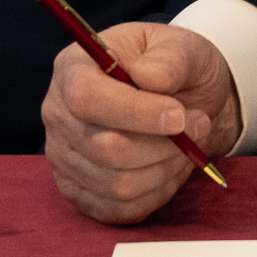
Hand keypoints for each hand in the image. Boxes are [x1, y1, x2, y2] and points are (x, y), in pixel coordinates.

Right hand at [42, 22, 242, 223]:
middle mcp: (58, 114)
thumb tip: (150, 77)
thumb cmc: (175, 70)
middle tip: (198, 125)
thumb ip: (170, 58)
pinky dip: (156, 193)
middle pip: (104, 148)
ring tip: (187, 146)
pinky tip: (171, 168)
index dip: (136, 112)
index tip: (179, 115)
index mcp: (73, 68)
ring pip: (117, 184)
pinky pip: (119, 209)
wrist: (181, 101)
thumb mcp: (182, 47)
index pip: (86, 98)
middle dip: (164, 144)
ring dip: (165, 169)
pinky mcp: (80, 191)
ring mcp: (64, 157)